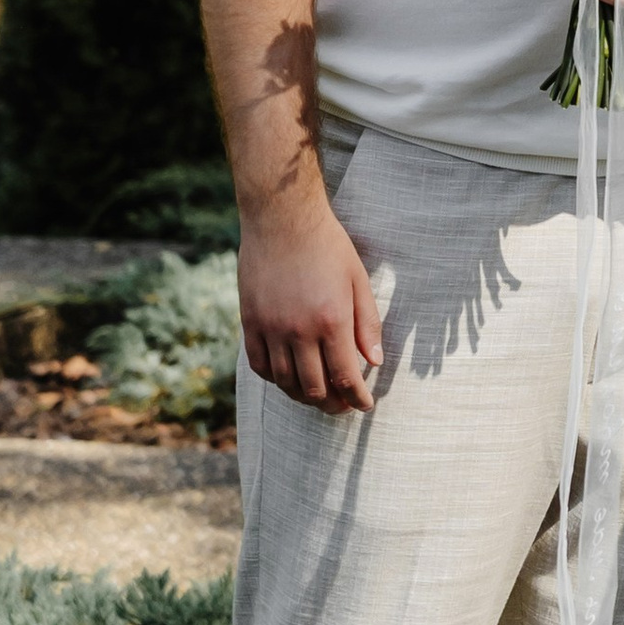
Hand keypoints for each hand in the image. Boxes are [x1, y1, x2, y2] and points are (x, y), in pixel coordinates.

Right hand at [238, 198, 383, 412]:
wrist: (282, 219)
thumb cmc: (327, 245)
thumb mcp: (358, 280)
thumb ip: (367, 324)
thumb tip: (374, 362)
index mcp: (331, 320)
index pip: (346, 377)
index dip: (357, 398)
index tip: (365, 405)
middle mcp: (298, 330)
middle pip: (315, 388)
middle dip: (333, 404)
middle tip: (343, 405)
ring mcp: (270, 328)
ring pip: (285, 382)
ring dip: (303, 396)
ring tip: (318, 396)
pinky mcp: (249, 322)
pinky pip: (260, 365)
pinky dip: (275, 379)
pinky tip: (288, 378)